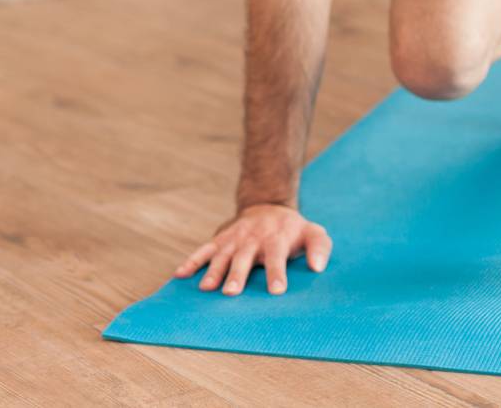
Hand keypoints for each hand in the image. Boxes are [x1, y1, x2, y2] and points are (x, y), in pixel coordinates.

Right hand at [174, 203, 332, 295]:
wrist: (268, 207)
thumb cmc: (293, 229)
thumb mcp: (314, 232)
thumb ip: (320, 247)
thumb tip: (317, 267)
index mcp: (277, 238)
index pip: (277, 256)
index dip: (277, 273)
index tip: (277, 291)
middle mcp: (254, 238)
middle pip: (244, 257)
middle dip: (238, 275)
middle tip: (232, 293)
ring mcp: (235, 239)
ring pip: (222, 255)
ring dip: (214, 271)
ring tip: (206, 288)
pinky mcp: (221, 239)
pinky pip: (204, 249)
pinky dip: (192, 261)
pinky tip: (181, 274)